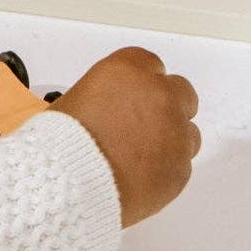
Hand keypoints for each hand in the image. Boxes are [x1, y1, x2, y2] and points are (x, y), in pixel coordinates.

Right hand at [50, 46, 199, 227]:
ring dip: (172, 141)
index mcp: (129, 70)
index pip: (151, 65)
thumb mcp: (77, 101)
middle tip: (146, 129)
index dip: (144, 85)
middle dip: (168, 108)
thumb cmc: (62, 143)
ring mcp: (175, 131)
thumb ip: (108, 98)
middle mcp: (159, 94)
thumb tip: (113, 112)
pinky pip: (182, 165)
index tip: (136, 99)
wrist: (70, 184)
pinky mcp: (181, 167)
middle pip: (181, 92)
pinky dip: (167, 172)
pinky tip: (142, 180)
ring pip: (188, 132)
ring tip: (143, 161)